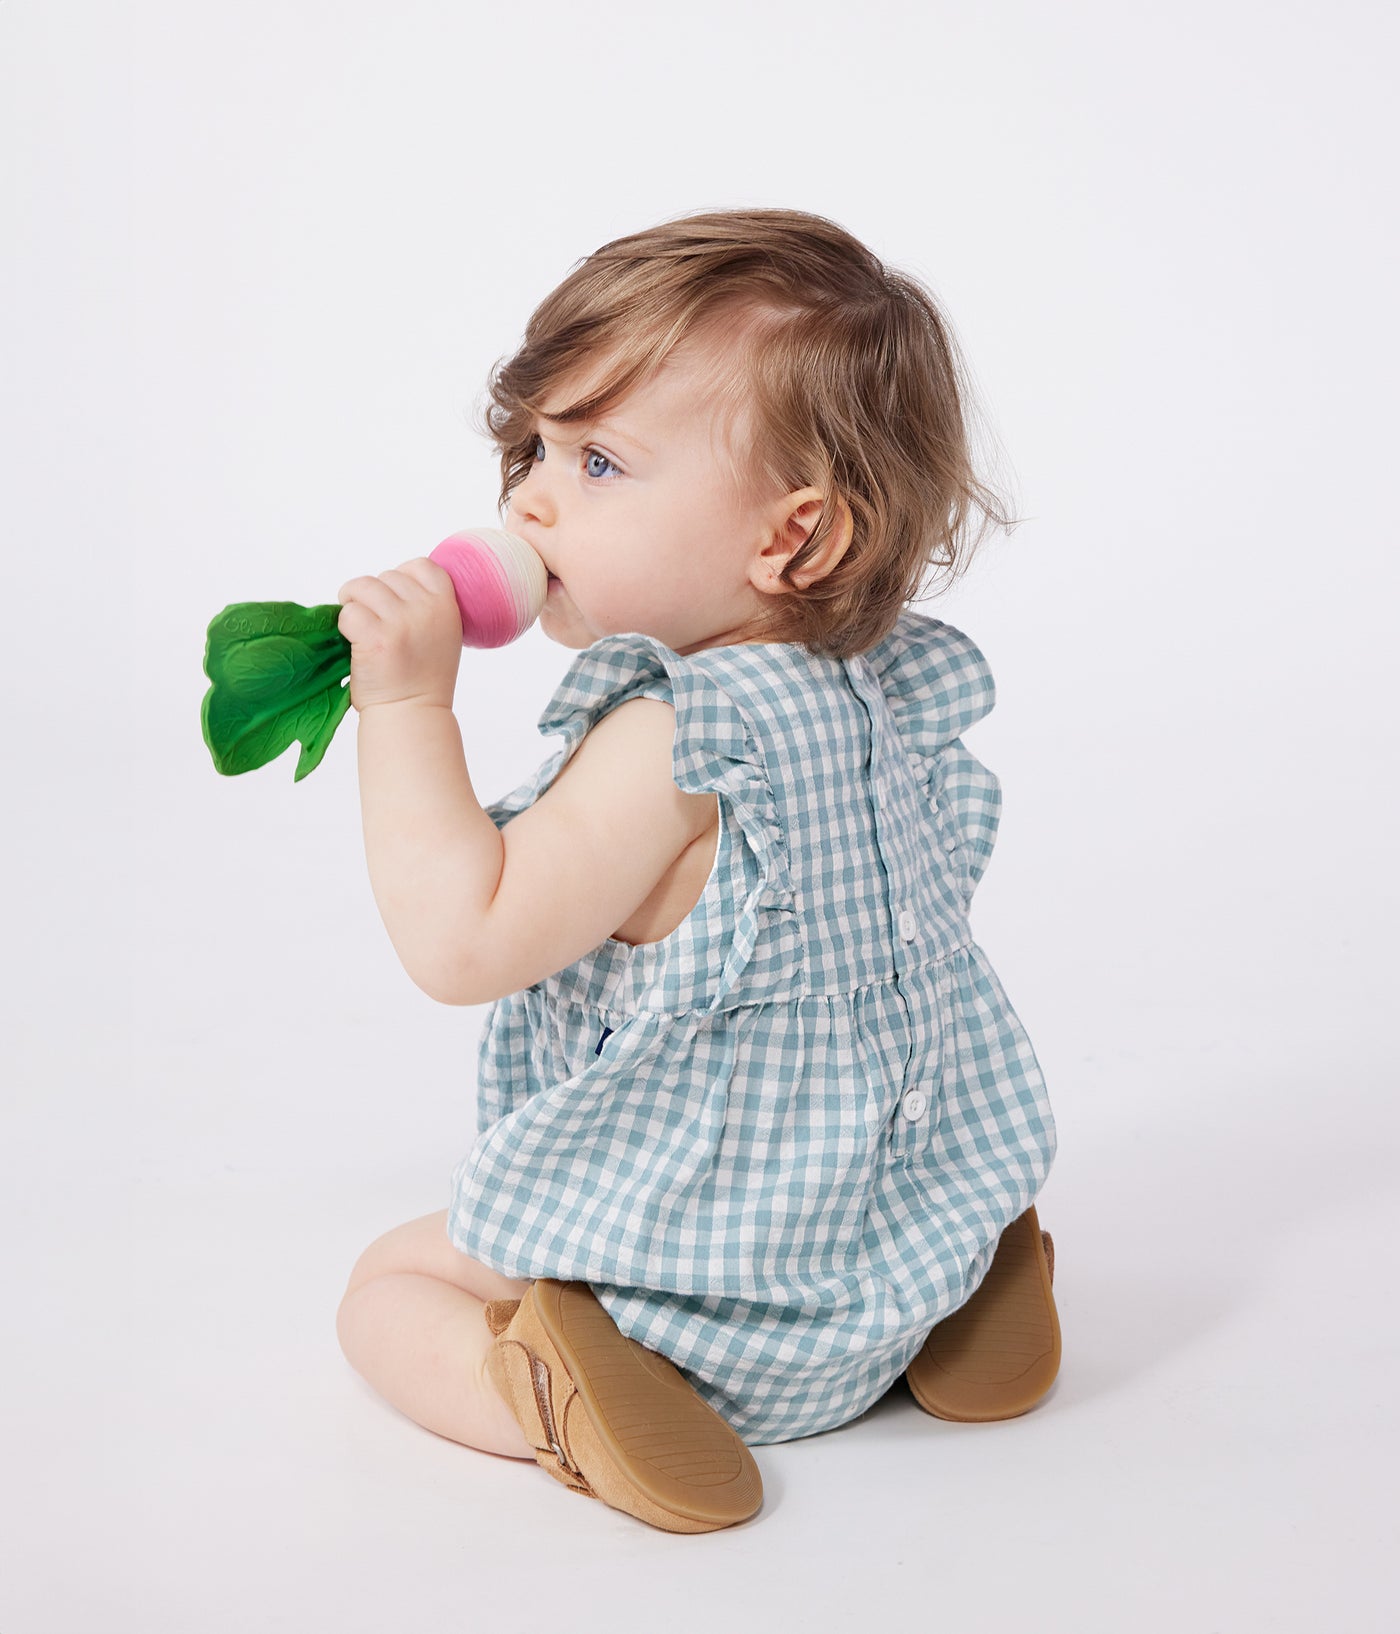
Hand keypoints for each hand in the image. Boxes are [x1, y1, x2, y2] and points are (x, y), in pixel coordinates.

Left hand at [337, 557, 462, 712]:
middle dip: (373, 596)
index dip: (401, 579)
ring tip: (361, 629)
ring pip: (362, 587)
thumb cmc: (421, 678)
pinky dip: (345, 626)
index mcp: (447, 606)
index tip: (395, 603)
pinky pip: (348, 612)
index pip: (420, 565)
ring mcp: (402, 622)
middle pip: (386, 576)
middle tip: (376, 625)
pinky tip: (356, 643)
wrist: (412, 715)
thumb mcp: (441, 634)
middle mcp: (427, 609)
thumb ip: (425, 605)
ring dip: (354, 604)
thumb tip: (389, 584)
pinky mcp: (376, 638)